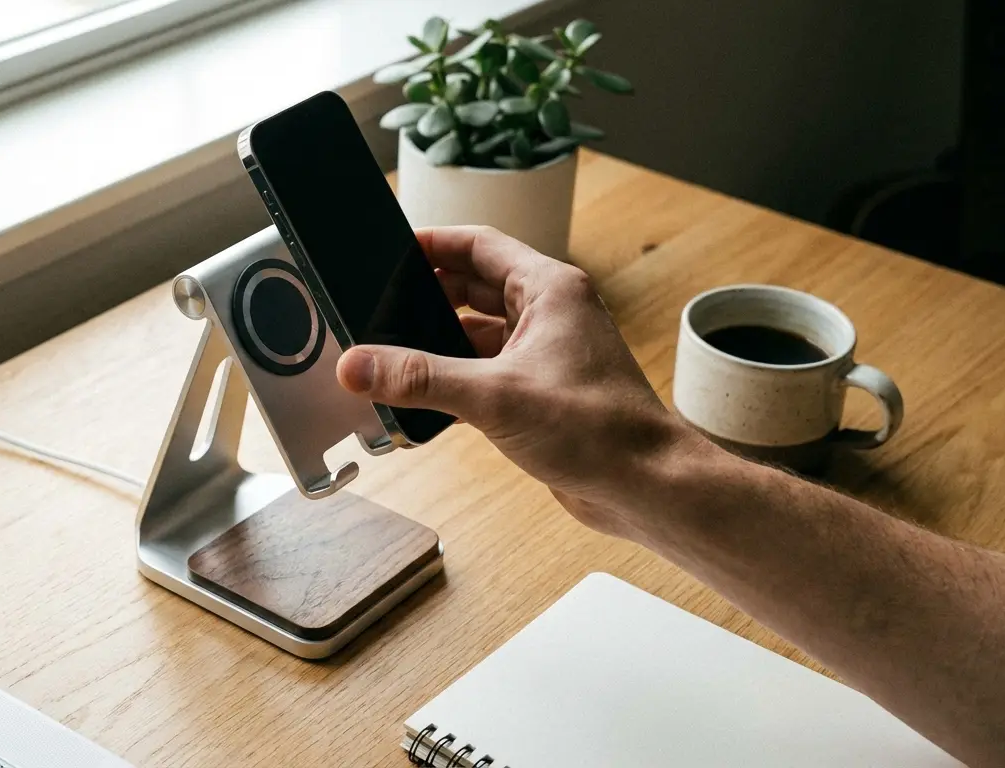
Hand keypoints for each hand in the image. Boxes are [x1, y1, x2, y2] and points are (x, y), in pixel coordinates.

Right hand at [335, 226, 711, 537]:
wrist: (645, 486)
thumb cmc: (599, 430)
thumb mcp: (494, 396)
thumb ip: (420, 378)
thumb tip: (358, 365)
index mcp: (549, 290)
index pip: (477, 245)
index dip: (430, 244)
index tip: (387, 252)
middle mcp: (551, 313)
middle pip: (473, 286)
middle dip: (426, 297)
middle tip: (379, 311)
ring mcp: (548, 352)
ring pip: (479, 332)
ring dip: (439, 344)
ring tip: (393, 357)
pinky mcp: (543, 390)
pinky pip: (488, 369)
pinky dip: (456, 377)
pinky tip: (426, 398)